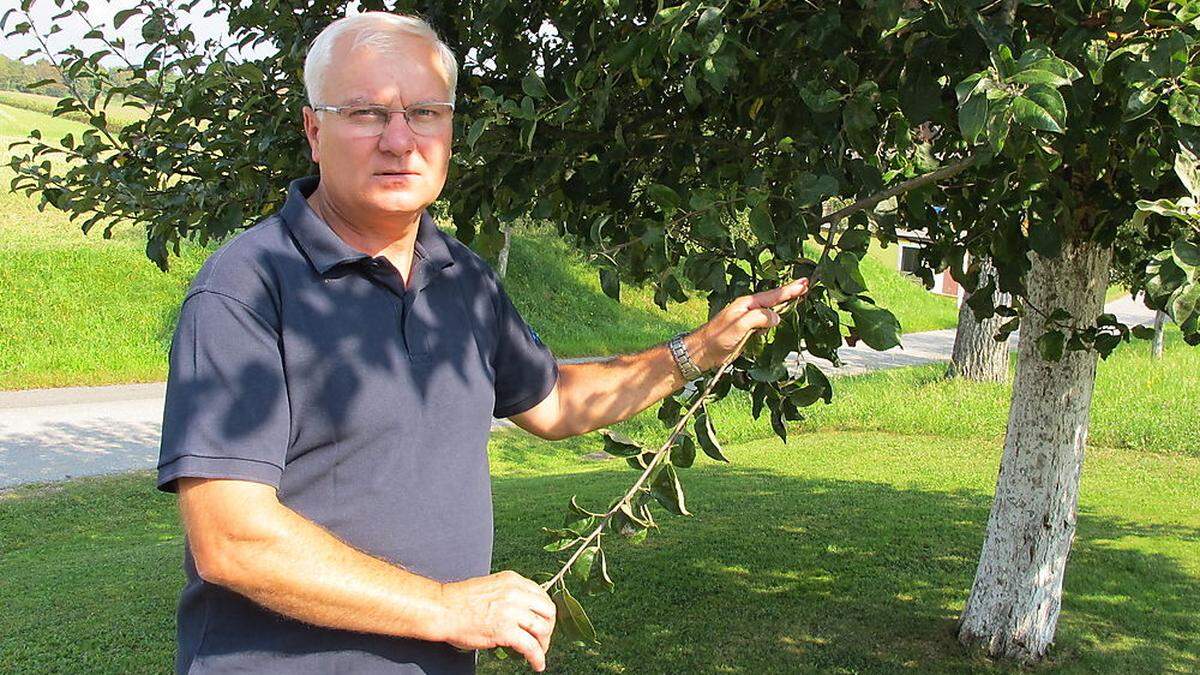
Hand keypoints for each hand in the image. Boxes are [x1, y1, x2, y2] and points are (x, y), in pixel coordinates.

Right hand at [439, 570, 556, 671]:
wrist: (443, 609)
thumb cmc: (459, 601)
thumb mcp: (491, 587)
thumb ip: (509, 594)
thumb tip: (522, 610)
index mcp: (513, 580)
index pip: (542, 595)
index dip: (544, 612)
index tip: (542, 622)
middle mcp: (516, 593)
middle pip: (548, 611)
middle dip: (548, 627)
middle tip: (542, 638)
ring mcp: (512, 611)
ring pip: (543, 629)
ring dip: (544, 644)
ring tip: (539, 652)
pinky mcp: (506, 630)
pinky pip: (531, 647)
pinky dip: (538, 658)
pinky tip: (537, 664)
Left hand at [684, 278, 809, 370]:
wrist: (702, 351)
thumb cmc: (717, 337)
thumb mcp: (739, 325)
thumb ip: (759, 318)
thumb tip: (777, 317)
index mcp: (747, 304)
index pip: (773, 295)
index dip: (789, 290)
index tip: (804, 283)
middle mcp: (749, 309)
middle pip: (774, 299)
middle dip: (790, 293)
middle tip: (806, 286)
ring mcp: (748, 319)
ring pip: (771, 311)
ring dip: (784, 305)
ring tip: (798, 299)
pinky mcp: (747, 331)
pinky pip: (766, 322)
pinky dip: (776, 319)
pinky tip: (781, 318)